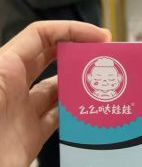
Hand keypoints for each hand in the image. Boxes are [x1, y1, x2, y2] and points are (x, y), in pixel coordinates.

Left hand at [0, 20, 109, 166]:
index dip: (71, 30)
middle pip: (53, 59)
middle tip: (107, 59)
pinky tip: (90, 112)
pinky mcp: (32, 136)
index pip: (42, 36)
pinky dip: (75, 114)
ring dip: (80, 86)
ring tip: (106, 85)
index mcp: (6, 66)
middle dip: (79, 54)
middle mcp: (16, 85)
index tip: (100, 36)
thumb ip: (11, 66)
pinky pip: (58, 120)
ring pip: (59, 90)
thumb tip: (42, 46)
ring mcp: (25, 111)